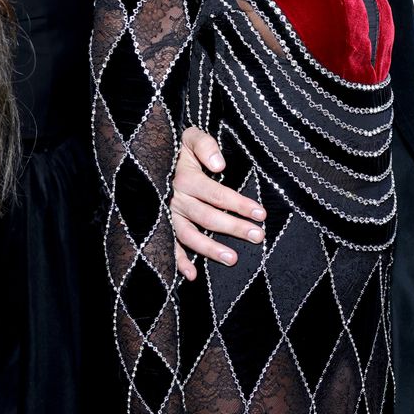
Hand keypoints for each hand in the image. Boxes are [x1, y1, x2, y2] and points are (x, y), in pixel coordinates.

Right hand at [171, 127, 265, 279]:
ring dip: (209, 249)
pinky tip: (192, 276)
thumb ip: (205, 145)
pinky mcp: (161, 226)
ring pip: (189, 235)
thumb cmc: (181, 148)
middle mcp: (175, 199)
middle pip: (207, 217)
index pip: (216, 194)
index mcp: (185, 178)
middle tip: (258, 236)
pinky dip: (178, 262)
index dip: (239, 204)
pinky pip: (169, 246)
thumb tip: (220, 165)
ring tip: (233, 259)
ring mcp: (167, 215)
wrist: (152, 154)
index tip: (261, 214)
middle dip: (234, 228)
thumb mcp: (191, 137)